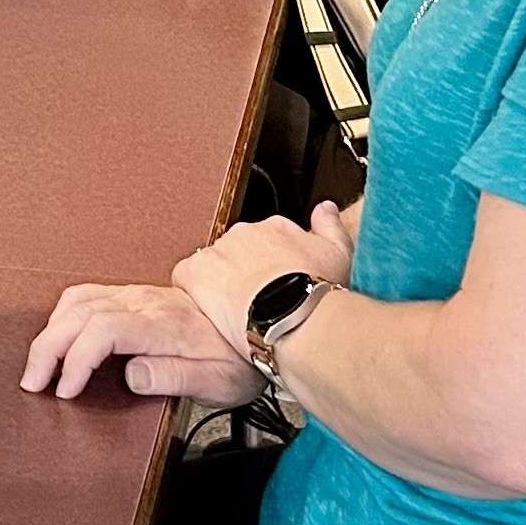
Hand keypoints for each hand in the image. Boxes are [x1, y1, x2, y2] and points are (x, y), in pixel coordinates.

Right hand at [20, 280, 262, 403]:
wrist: (266, 323)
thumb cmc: (242, 357)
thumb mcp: (218, 381)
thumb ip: (173, 376)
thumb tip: (130, 376)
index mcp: (165, 325)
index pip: (104, 330)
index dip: (76, 359)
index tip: (66, 390)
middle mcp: (148, 303)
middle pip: (81, 313)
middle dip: (48, 346)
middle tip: (34, 382)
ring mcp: (142, 295)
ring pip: (81, 298)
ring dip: (51, 329)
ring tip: (39, 364)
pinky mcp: (141, 295)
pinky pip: (92, 292)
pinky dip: (65, 312)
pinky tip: (60, 331)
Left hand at [172, 203, 354, 353]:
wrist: (295, 317)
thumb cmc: (319, 291)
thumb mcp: (339, 254)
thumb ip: (330, 226)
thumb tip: (324, 207)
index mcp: (276, 227)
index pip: (264, 239)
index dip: (268, 264)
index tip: (273, 282)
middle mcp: (245, 233)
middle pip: (237, 252)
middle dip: (243, 274)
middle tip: (254, 302)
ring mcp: (219, 252)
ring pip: (212, 266)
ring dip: (220, 284)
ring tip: (235, 312)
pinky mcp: (196, 272)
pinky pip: (186, 279)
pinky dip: (195, 293)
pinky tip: (212, 313)